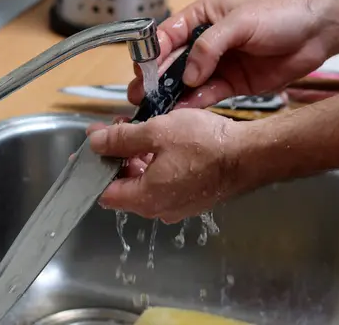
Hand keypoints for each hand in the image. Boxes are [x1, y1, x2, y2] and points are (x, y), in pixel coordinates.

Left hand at [87, 109, 246, 222]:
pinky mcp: (190, 198)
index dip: (92, 168)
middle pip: (123, 186)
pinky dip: (153, 164)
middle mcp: (158, 209)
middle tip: (112, 130)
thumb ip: (121, 139)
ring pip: (143, 183)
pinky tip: (157, 142)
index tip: (89, 148)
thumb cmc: (205, 144)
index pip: (104, 191)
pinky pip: (161, 183)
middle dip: (114, 157)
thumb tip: (94, 142)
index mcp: (145, 198)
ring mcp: (176, 206)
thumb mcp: (157, 132)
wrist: (250, 155)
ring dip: (134, 158)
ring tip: (134, 129)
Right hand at [128, 0, 330, 107]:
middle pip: (172, 62)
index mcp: (200, 18)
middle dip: (156, 79)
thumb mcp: (240, 21)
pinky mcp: (230, 85)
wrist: (316, 33)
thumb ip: (209, 46)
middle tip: (141, 95)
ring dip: (171, 95)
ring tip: (155, 109)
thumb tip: (188, 75)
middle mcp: (203, 43)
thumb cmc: (279, 15)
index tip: (143, 70)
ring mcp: (216, 65)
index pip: (167, 35)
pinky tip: (182, 111)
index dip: (153, 53)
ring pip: (186, 82)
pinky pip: (206, 96)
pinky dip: (193, 104)